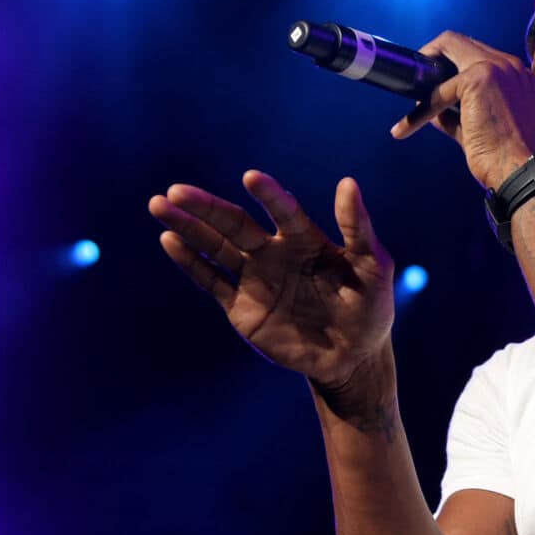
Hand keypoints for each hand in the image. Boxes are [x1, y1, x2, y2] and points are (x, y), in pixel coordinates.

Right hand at [148, 170, 395, 389]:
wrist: (353, 357)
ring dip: (188, 227)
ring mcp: (255, 278)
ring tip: (160, 204)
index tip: (252, 177)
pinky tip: (170, 240)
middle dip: (207, 207)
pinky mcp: (241, 307)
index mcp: (306, 239)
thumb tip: (348, 182)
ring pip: (216, 247)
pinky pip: (211, 281)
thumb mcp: (374, 267)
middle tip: (178, 191)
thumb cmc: (371, 308)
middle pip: (236, 225)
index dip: (269, 195)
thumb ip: (358, 229)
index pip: (284, 211)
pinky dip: (191, 262)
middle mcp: (275, 253)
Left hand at [389, 31, 534, 189]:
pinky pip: (440, 89)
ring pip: (448, 48)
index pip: (476, 52)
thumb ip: (454, 109)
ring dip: (426, 71)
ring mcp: (497, 68)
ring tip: (408, 91)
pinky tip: (407, 127)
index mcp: (516, 75)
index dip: (449, 62)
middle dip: (432, 55)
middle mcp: (511, 65)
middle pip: (460, 41)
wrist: (517, 171)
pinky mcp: (479, 79)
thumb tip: (425, 104)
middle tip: (414, 79)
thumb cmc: (501, 156)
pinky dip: (423, 108)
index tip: (431, 80)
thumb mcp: (477, 125)